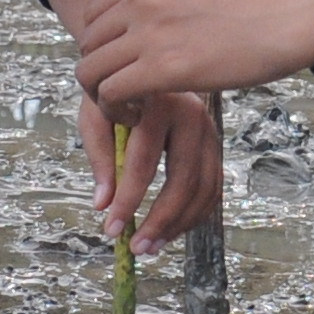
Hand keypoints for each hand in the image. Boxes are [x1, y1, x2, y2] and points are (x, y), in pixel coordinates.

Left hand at [69, 0, 313, 109]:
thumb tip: (134, 30)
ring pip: (90, 71)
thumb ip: (158, 1)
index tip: (124, 67)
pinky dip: (116, 112)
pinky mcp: (162, 67)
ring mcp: (148, 31)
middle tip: (126, 94)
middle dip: (100, 74)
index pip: (92, 15)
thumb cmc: (251, 9)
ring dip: (103, 96)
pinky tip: (141, 116)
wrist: (288, 18)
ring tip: (131, 108)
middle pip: (87, 44)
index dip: (102, 48)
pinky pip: (111, 94)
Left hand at [81, 83, 220, 248]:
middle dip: (160, 219)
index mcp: (159, 104)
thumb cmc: (115, 92)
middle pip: (183, 179)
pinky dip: (195, 214)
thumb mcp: (97, 114)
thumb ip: (100, 156)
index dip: (127, 199)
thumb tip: (102, 204)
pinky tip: (172, 230)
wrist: (142, 65)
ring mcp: (210, 131)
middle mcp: (193, 116)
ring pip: (203, 188)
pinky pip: (212, 188)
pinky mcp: (216, 145)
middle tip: (137, 247)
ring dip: (179, 224)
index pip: (144, 162)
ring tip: (152, 246)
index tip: (110, 228)